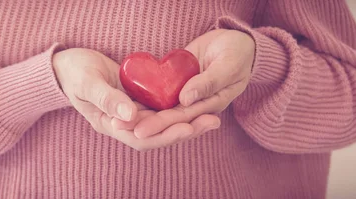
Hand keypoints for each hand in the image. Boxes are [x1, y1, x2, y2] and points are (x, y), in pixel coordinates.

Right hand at [54, 48, 211, 150]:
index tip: (187, 127)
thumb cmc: (73, 73)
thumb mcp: (87, 83)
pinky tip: (197, 102)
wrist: (67, 65)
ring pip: (162, 121)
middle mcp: (124, 123)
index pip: (141, 138)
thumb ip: (106, 98)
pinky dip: (178, 106)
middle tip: (212, 121)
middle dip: (185, 129)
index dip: (165, 134)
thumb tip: (130, 116)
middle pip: (158, 133)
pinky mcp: (138, 100)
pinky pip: (161, 107)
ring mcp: (132, 112)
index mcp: (110, 125)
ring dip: (186, 120)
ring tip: (212, 115)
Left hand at [128, 29, 254, 137]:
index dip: (160, 126)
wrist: (236, 41)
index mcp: (211, 106)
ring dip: (139, 114)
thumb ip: (208, 82)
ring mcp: (185, 95)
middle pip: (166, 118)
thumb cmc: (239, 53)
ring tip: (115, 120)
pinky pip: (158, 93)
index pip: (182, 120)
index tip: (139, 131)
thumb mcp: (229, 65)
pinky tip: (124, 101)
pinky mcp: (177, 83)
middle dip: (142, 124)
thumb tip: (185, 100)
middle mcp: (196, 105)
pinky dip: (143, 98)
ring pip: (159, 108)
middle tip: (118, 127)